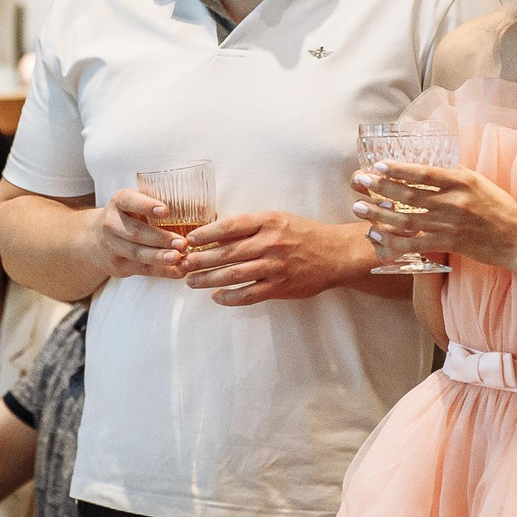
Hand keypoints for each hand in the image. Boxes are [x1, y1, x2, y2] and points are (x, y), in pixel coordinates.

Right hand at [97, 189, 188, 281]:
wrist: (96, 239)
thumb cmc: (130, 216)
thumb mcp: (137, 203)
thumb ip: (162, 202)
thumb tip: (202, 207)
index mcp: (119, 201)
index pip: (129, 200)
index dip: (147, 205)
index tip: (166, 211)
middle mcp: (111, 222)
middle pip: (135, 232)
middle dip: (159, 239)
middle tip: (182, 242)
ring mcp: (112, 246)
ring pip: (137, 253)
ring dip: (160, 257)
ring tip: (179, 258)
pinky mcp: (118, 266)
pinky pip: (142, 270)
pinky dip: (162, 272)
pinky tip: (178, 271)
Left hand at [179, 212, 372, 305]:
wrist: (335, 254)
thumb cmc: (303, 234)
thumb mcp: (278, 220)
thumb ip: (250, 227)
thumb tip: (216, 234)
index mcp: (268, 221)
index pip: (229, 226)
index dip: (206, 234)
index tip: (189, 239)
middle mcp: (270, 242)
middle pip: (227, 253)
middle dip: (200, 259)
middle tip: (181, 264)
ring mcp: (275, 266)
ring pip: (234, 274)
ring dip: (209, 279)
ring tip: (192, 282)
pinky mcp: (281, 286)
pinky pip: (250, 294)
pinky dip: (230, 297)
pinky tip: (217, 297)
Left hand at [351, 160, 516, 270]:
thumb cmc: (500, 209)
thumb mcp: (480, 183)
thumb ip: (455, 176)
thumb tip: (431, 169)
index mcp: (462, 180)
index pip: (424, 172)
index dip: (398, 169)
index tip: (378, 165)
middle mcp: (454, 200)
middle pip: (409, 194)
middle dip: (380, 187)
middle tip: (359, 182)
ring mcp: (451, 224)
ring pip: (407, 219)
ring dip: (379, 213)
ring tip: (358, 208)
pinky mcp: (449, 244)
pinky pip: (415, 243)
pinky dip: (393, 241)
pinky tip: (377, 237)